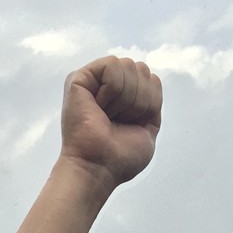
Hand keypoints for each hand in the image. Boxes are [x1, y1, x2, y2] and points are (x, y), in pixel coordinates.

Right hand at [60, 56, 161, 185]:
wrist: (99, 167)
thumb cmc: (119, 157)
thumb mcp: (149, 128)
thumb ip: (153, 102)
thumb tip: (151, 77)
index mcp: (123, 97)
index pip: (152, 79)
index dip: (149, 103)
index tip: (132, 124)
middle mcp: (108, 86)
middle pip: (142, 69)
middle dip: (139, 100)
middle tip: (118, 121)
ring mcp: (93, 81)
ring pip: (129, 65)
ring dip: (125, 98)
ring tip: (107, 116)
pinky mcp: (79, 79)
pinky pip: (112, 66)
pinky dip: (112, 89)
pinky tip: (99, 106)